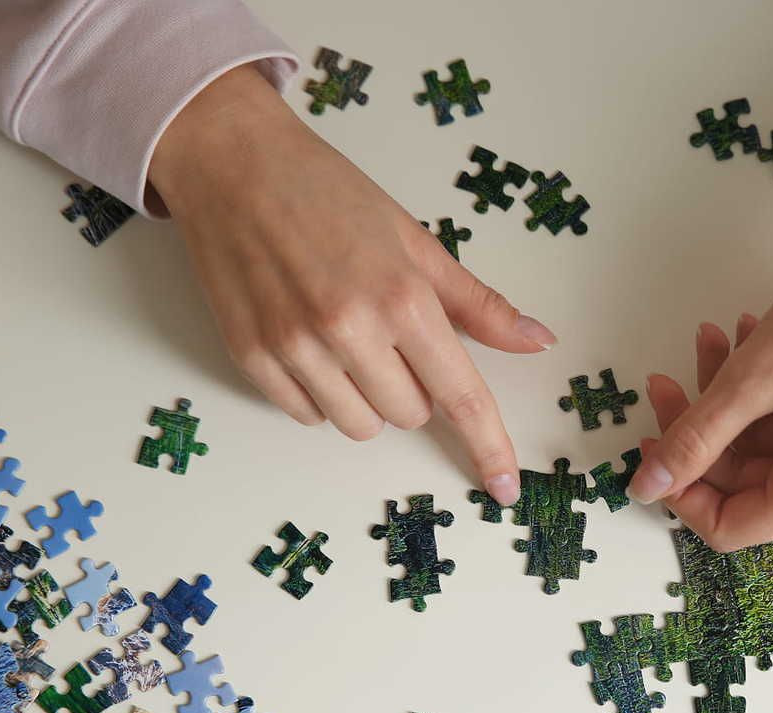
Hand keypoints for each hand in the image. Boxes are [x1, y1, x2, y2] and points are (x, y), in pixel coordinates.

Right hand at [148, 66, 553, 505]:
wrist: (234, 163)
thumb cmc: (330, 194)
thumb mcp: (417, 241)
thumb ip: (478, 304)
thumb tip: (538, 341)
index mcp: (402, 298)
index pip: (461, 396)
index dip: (489, 446)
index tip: (505, 488)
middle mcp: (350, 329)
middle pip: (409, 415)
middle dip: (413, 388)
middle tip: (391, 334)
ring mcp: (295, 346)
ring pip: (358, 425)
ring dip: (367, 399)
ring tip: (349, 339)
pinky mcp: (251, 355)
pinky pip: (305, 415)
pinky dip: (320, 395)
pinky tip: (311, 345)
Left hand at [627, 94, 772, 549]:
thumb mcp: (749, 385)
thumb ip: (692, 442)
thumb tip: (644, 488)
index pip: (728, 525)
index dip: (679, 489)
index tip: (651, 441)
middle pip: (741, 481)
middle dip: (700, 427)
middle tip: (667, 377)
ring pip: (761, 444)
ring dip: (727, 396)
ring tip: (711, 337)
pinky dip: (762, 389)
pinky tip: (747, 335)